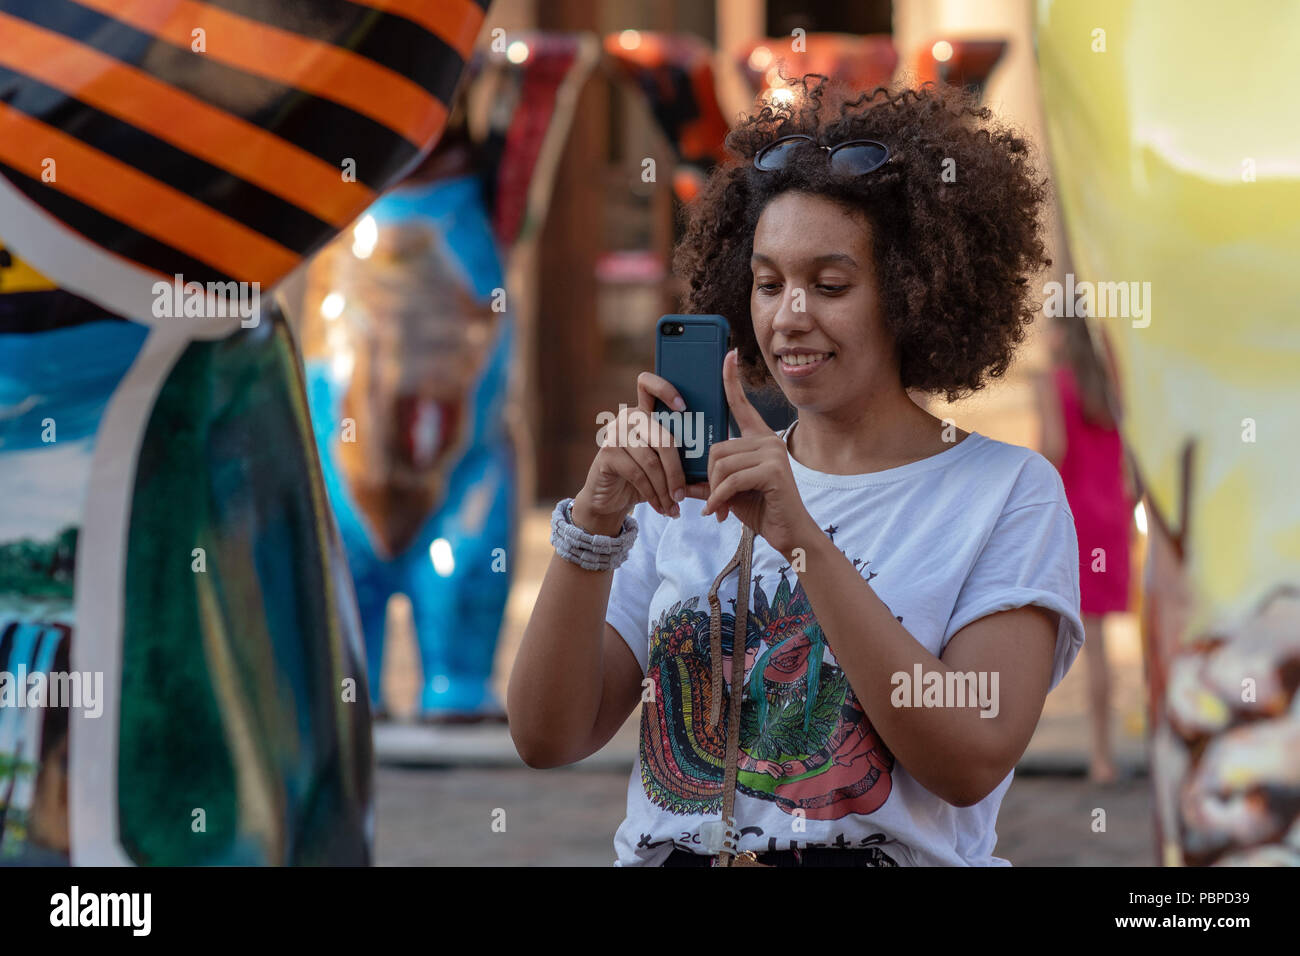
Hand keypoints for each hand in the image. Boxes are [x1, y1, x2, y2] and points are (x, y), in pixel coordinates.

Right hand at [573, 371, 693, 534]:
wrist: (609, 498)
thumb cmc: (643, 479)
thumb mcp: (666, 472)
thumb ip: (688, 470)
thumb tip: (716, 480)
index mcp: (645, 413)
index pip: (647, 384)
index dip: (665, 388)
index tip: (684, 407)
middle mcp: (628, 417)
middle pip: (663, 438)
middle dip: (677, 471)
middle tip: (682, 494)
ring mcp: (615, 433)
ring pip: (651, 461)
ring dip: (665, 489)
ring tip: (673, 507)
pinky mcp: (606, 451)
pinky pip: (637, 473)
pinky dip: (652, 494)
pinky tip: (660, 507)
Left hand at [684, 350, 817, 560]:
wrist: (789, 533)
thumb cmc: (760, 509)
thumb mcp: (728, 492)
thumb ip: (707, 481)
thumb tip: (680, 480)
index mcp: (758, 439)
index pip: (741, 404)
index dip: (732, 379)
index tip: (728, 355)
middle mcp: (768, 440)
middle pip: (717, 448)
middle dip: (710, 479)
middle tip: (715, 502)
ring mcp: (772, 453)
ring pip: (721, 464)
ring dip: (715, 491)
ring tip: (720, 508)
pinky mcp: (773, 470)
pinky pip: (731, 479)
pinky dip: (719, 499)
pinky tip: (720, 513)